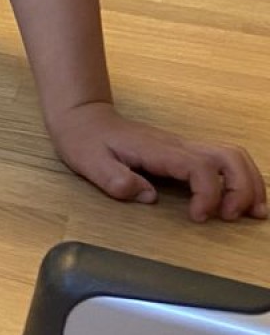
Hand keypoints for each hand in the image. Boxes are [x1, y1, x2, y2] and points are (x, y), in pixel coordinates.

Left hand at [48, 101, 265, 221]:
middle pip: (229, 156)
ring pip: (232, 155)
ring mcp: (183, 147)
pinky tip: (240, 201)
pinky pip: (223, 160)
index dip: (208, 194)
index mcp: (157, 150)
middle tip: (234, 217)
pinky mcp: (183, 153)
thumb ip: (115, 180)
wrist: (82, 117)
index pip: (200, 167)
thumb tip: (149, 197)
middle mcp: (177, 145)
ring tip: (253, 212)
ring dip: (248, 183)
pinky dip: (240, 179)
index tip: (199, 217)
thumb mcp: (89, 162)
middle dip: (242, 188)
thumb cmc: (85, 140)